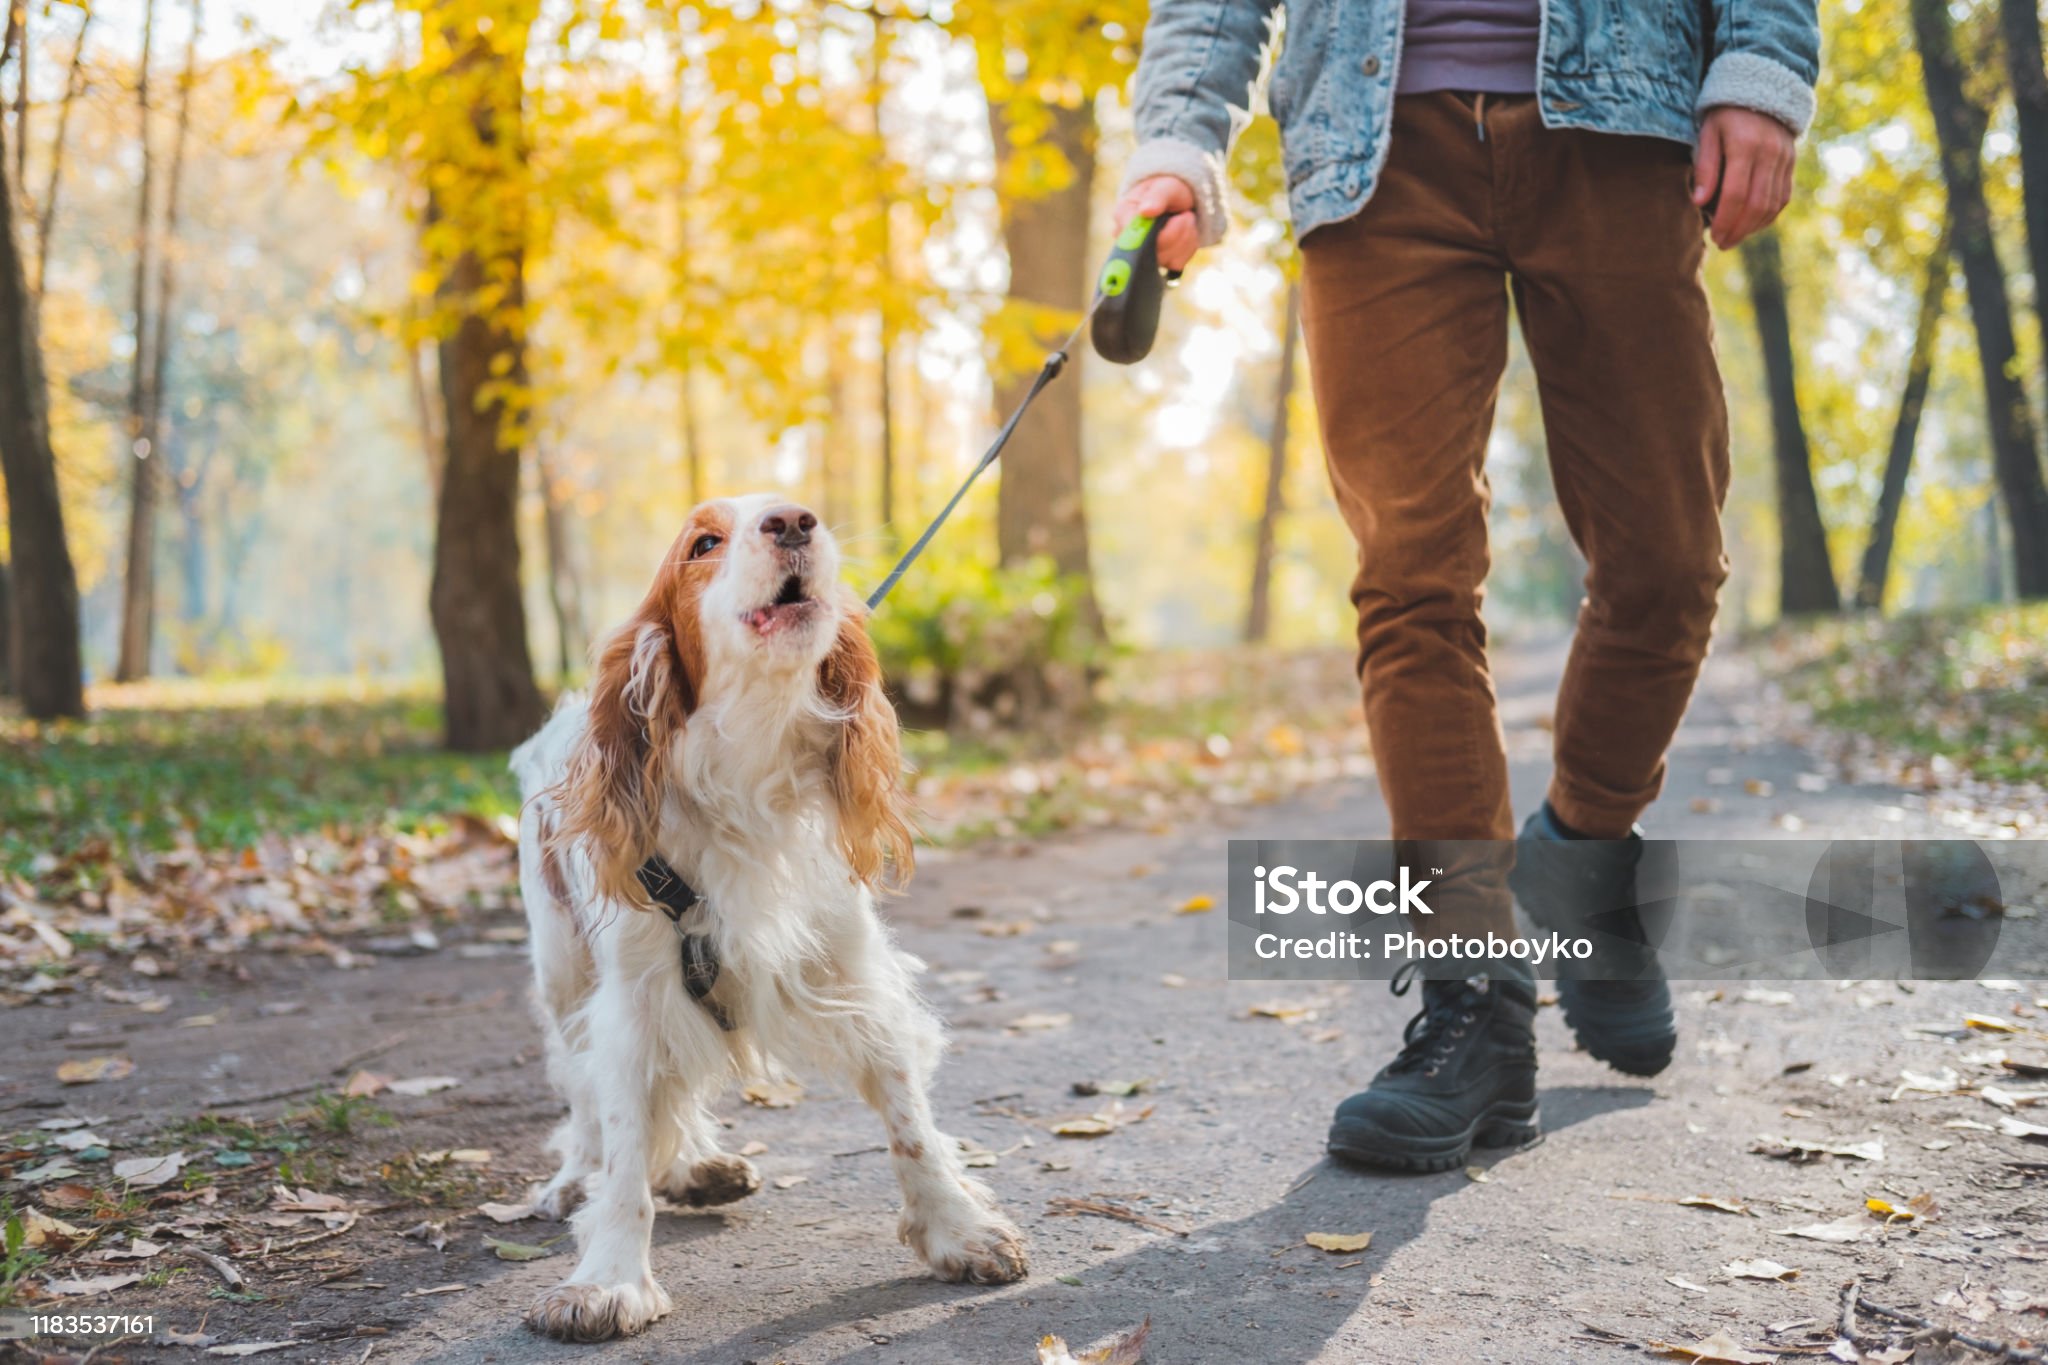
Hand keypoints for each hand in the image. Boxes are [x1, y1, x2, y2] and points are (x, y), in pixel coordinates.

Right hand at [1112, 175, 1199, 272]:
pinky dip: (1188, 247)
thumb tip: (1145, 211)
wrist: (1175, 199)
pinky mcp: (1157, 263)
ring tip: (1185, 219)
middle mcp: (1127, 240)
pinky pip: (1177, 263)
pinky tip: (1185, 233)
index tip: (1179, 218)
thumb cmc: (1166, 189)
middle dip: (1179, 232)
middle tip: (1186, 214)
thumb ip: (1157, 196)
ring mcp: (1141, 255)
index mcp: (1123, 216)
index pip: (1136, 237)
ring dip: (1186, 238)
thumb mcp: (1166, 186)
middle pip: (1156, 251)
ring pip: (1169, 259)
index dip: (1161, 233)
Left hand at [1692, 106, 1796, 249]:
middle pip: (1757, 203)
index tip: (1713, 236)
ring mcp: (1784, 159)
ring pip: (1773, 204)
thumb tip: (1699, 203)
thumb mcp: (1708, 132)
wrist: (1761, 88)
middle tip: (1722, 243)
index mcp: (1746, 146)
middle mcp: (1770, 154)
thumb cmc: (1724, 114)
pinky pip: (1783, 197)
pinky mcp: (1791, 162)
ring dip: (1753, 227)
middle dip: (1739, 229)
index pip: (1736, 194)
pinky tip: (1752, 225)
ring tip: (1734, 237)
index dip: (1725, 220)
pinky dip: (1768, 215)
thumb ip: (1706, 166)